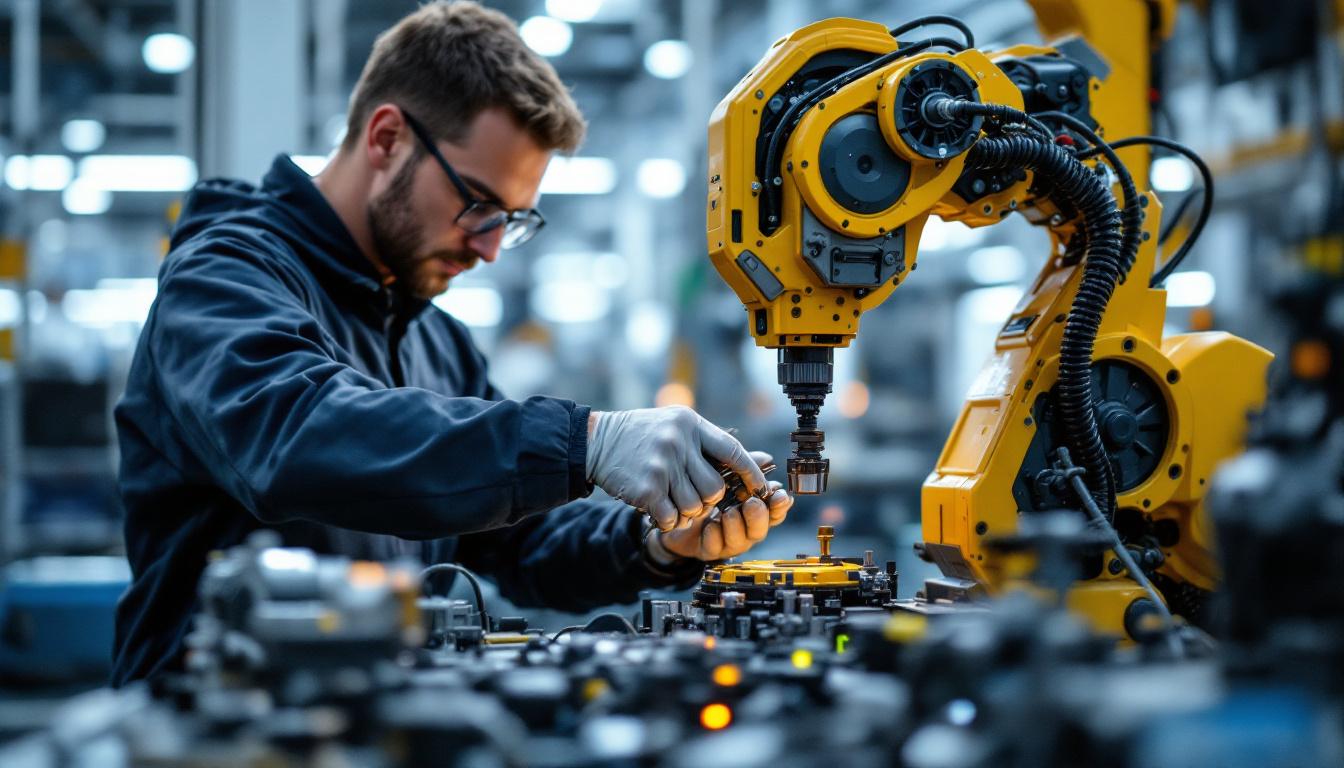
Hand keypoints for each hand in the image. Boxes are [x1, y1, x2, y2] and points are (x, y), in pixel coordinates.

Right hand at [587, 406, 765, 531]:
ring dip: (685, 511)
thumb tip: (752, 460)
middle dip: (706, 500)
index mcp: (690, 424)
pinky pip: (672, 517)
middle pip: (714, 488)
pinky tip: (657, 509)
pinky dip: (667, 520)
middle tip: (690, 496)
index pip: (732, 451)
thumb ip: (705, 442)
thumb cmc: (640, 436)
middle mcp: (678, 442)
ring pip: (695, 506)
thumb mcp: (674, 426)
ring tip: (669, 499)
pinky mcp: (646, 488)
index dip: (750, 472)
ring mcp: (662, 465)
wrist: (596, 440)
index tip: (761, 487)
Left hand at [653, 480, 792, 560]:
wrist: (674, 508)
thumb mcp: (723, 473)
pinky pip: (715, 548)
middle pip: (760, 530)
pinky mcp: (708, 551)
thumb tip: (767, 458)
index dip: (779, 506)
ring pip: (740, 542)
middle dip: (758, 516)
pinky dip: (714, 536)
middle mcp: (745, 529)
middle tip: (752, 503)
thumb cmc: (704, 489)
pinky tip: (709, 526)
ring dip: (736, 526)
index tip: (780, 496)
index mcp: (753, 510)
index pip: (774, 512)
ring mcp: (728, 542)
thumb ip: (744, 466)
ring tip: (728, 512)